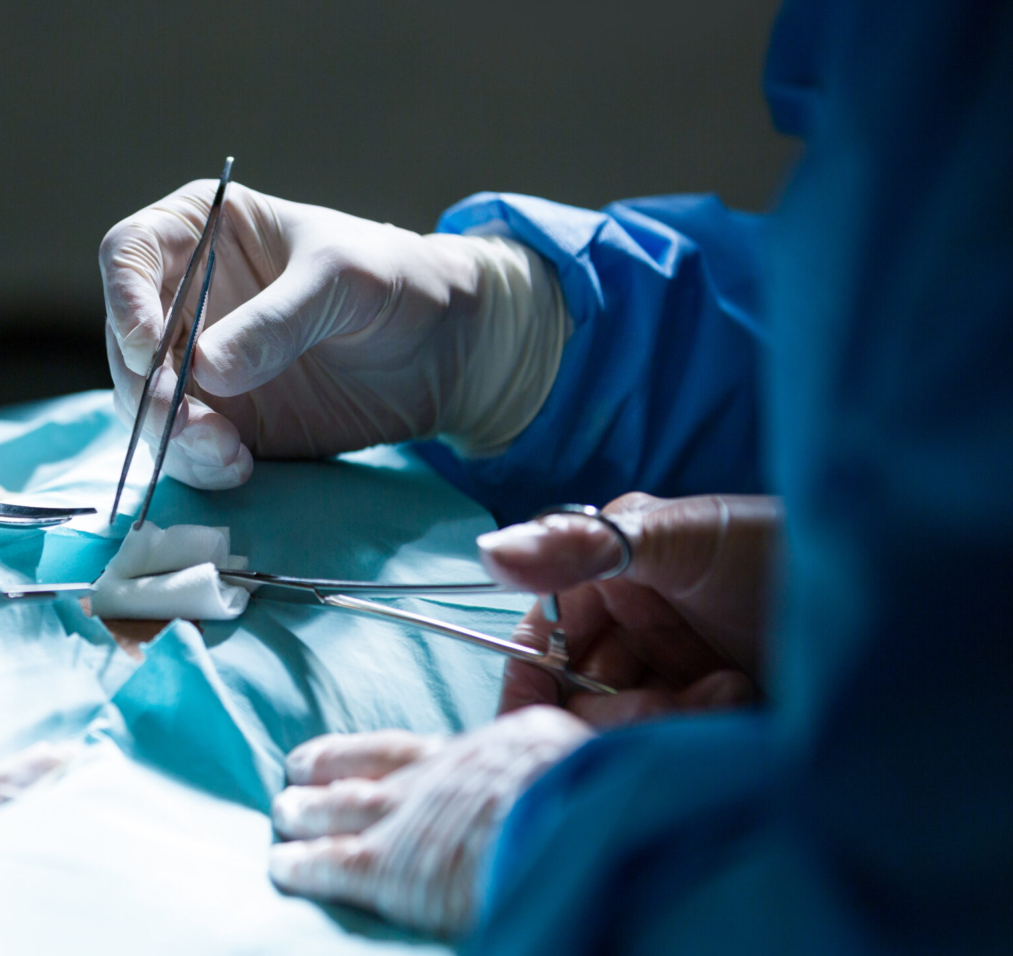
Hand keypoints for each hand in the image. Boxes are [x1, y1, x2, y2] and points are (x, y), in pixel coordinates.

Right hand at [99, 181, 572, 488]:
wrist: (444, 347)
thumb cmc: (392, 279)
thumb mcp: (341, 280)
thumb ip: (277, 321)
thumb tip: (208, 370)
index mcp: (198, 233)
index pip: (127, 254)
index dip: (125, 301)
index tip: (153, 349)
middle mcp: (182, 299)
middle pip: (127, 342)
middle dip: (149, 388)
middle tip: (189, 421)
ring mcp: (196, 365)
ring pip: (145, 403)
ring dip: (171, 436)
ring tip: (226, 453)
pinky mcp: (220, 420)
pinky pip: (184, 447)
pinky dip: (199, 463)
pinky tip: (238, 467)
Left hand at [268, 707, 591, 937]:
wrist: (573, 818)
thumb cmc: (597, 796)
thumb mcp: (588, 761)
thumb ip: (562, 764)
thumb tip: (581, 764)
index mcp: (486, 752)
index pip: (415, 749)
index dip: (374, 752)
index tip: (351, 752)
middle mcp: (435, 777)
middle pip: (367, 771)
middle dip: (329, 774)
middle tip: (297, 774)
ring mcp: (406, 817)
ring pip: (338, 808)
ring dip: (306, 811)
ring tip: (284, 814)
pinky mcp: (385, 864)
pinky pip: (329, 863)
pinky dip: (302, 864)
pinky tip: (283, 866)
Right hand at [480, 493, 780, 726]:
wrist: (884, 597)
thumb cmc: (775, 546)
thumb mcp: (674, 537)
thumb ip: (579, 547)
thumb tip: (488, 552)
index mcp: (608, 580)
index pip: (542, 643)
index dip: (532, 683)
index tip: (529, 723)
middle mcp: (634, 630)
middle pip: (579, 697)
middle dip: (613, 707)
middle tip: (661, 701)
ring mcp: (674, 675)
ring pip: (623, 727)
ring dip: (663, 719)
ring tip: (724, 691)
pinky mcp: (712, 718)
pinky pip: (672, 746)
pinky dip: (695, 732)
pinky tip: (740, 702)